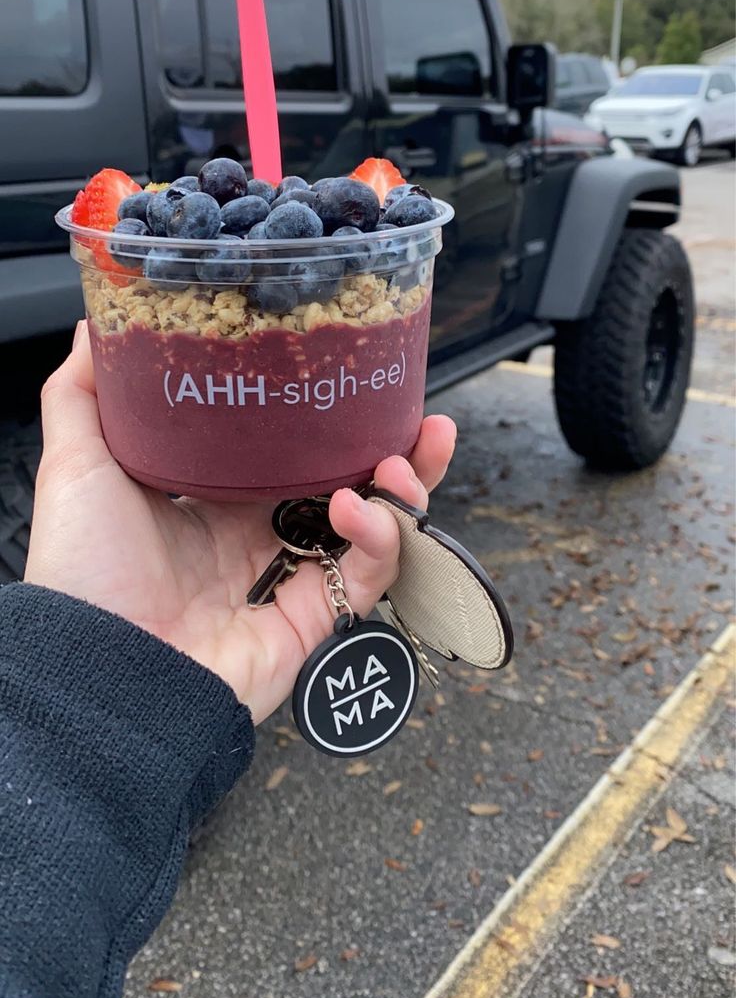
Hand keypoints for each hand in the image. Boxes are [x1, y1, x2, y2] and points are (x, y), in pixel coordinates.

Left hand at [25, 323, 455, 723]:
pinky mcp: (311, 624)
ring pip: (373, 531)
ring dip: (402, 491)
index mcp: (210, 502)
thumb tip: (95, 328)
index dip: (328, 419)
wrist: (96, 669)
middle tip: (420, 418)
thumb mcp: (75, 464)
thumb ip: (83, 394)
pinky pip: (367, 577)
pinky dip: (379, 540)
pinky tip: (358, 508)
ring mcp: (286, 582)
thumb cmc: (82, 574)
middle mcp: (254, 540)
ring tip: (403, 461)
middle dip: (392, 453)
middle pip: (346, 487)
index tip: (357, 381)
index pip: (290, 452)